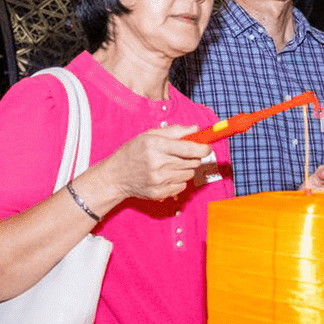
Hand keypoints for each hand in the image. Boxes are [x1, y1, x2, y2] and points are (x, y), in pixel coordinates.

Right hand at [87, 126, 214, 204]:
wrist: (116, 177)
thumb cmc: (132, 152)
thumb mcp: (149, 135)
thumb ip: (175, 131)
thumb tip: (196, 130)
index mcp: (155, 146)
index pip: (189, 148)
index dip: (203, 148)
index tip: (207, 147)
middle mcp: (157, 164)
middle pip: (192, 162)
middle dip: (192, 156)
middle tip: (182, 154)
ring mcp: (159, 181)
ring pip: (189, 174)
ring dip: (185, 168)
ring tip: (170, 165)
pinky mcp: (160, 193)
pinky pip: (182, 186)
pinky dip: (178, 180)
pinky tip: (165, 176)